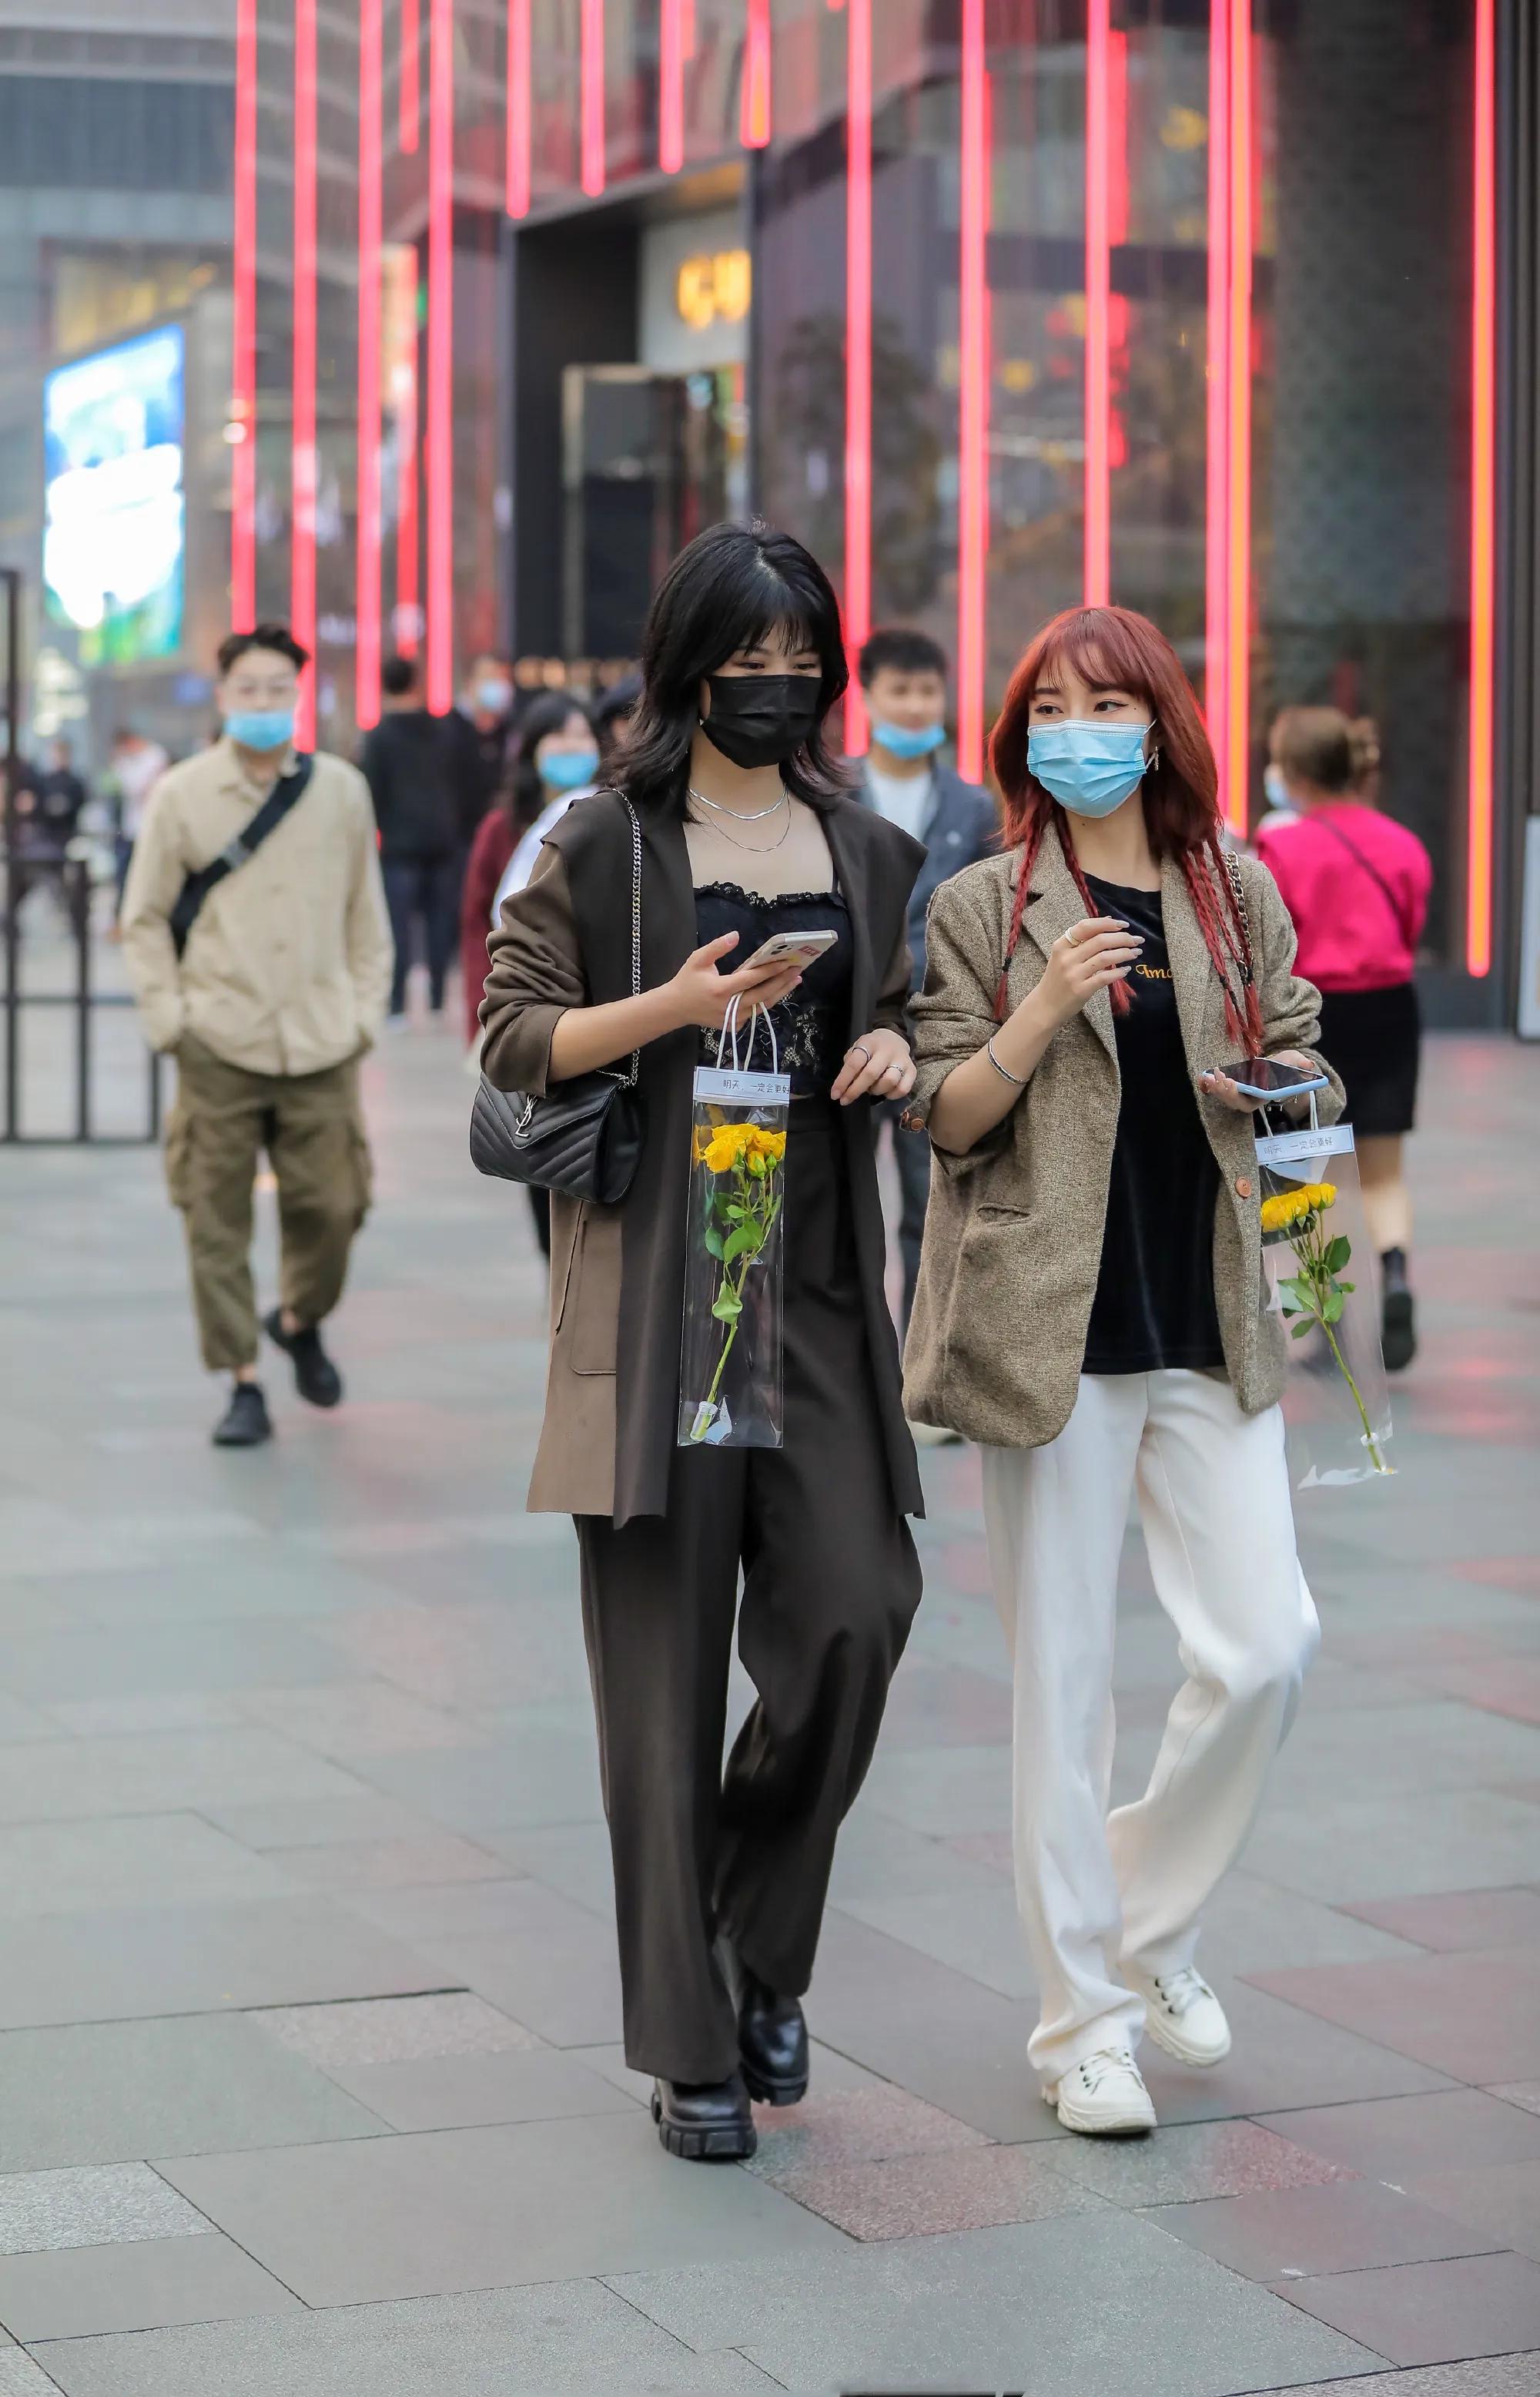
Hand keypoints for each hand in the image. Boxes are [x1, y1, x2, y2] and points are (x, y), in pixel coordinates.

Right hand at [664, 932, 803, 1032]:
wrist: (675, 1008)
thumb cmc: (687, 981)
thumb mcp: (698, 959)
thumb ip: (717, 946)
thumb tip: (736, 935)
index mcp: (721, 989)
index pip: (752, 979)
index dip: (770, 970)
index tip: (786, 961)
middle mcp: (730, 1006)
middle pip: (763, 995)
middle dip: (782, 982)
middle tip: (797, 970)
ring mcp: (733, 1019)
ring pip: (762, 1006)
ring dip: (780, 992)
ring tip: (794, 980)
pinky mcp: (734, 1025)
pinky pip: (755, 1013)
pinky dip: (767, 1002)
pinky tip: (778, 990)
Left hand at [831, 1026, 915, 1105]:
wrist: (895, 1038)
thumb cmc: (871, 1048)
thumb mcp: (857, 1049)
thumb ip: (850, 1065)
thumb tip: (845, 1086)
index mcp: (870, 1043)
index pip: (855, 1063)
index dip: (843, 1080)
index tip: (835, 1094)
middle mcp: (887, 1051)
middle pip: (871, 1073)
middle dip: (855, 1090)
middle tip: (845, 1100)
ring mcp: (902, 1060)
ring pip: (888, 1082)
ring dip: (875, 1091)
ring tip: (871, 1088)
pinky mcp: (913, 1070)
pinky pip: (902, 1089)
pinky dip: (891, 1095)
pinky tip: (885, 1092)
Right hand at [1028, 916, 1144, 1029]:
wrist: (1045, 1006)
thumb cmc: (1057, 980)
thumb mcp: (1063, 956)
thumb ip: (1082, 941)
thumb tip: (1109, 921)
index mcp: (1061, 946)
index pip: (1086, 927)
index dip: (1107, 923)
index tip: (1124, 925)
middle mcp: (1067, 958)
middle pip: (1100, 940)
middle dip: (1123, 938)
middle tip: (1137, 940)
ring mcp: (1073, 974)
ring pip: (1105, 957)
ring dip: (1125, 953)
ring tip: (1136, 953)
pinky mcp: (1081, 990)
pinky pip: (1105, 977)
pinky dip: (1118, 972)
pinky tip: (1126, 970)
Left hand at [1200, 1048, 1318, 1114]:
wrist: (1278, 1065)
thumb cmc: (1285, 1065)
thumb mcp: (1293, 1061)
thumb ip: (1300, 1064)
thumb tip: (1309, 1065)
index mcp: (1265, 1095)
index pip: (1250, 1102)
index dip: (1238, 1095)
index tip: (1231, 1082)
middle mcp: (1252, 1098)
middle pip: (1234, 1103)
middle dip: (1224, 1093)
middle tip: (1218, 1077)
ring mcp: (1242, 1094)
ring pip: (1226, 1099)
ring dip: (1216, 1089)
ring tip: (1209, 1076)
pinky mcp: (1234, 1087)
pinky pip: (1221, 1091)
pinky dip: (1212, 1085)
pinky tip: (1204, 1076)